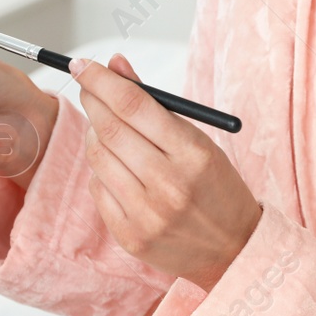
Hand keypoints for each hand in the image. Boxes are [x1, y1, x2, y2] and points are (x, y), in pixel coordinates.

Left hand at [72, 54, 261, 290]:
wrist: (232, 250)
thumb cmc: (215, 188)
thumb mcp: (199, 141)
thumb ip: (155, 104)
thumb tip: (116, 65)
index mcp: (193, 154)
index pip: (134, 106)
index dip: (102, 81)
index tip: (83, 65)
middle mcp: (169, 184)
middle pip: (110, 129)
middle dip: (92, 100)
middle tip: (87, 87)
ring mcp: (147, 214)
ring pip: (98, 158)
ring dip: (94, 134)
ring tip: (107, 130)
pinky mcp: (130, 236)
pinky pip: (98, 189)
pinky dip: (101, 170)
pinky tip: (117, 167)